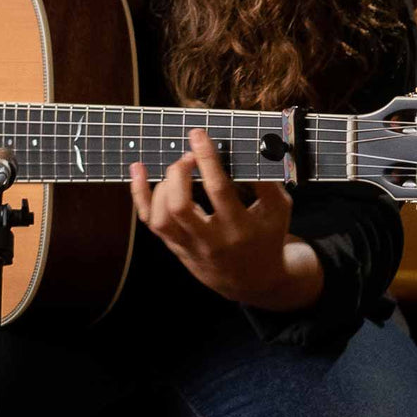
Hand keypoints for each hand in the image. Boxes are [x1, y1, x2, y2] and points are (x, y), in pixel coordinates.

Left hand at [129, 128, 321, 308]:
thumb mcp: (278, 208)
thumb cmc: (267, 235)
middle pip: (180, 206)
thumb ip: (267, 177)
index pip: (218, 190)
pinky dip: (140, 194)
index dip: (206, 159)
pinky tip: (138, 169)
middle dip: (179, 173)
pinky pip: (150, 221)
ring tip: (178, 169)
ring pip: (161, 218)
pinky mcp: (176, 247)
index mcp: (240, 228)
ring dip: (162, 185)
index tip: (198, 135)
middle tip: (188, 156)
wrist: (254, 280)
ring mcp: (190, 246)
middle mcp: (212, 240)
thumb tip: (254, 143)